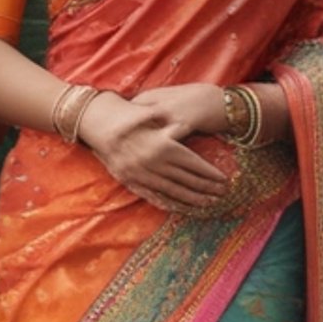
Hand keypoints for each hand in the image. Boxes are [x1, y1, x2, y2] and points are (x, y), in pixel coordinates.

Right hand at [79, 91, 227, 210]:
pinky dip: (169, 203)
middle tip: (222, 194)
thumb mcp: (148, 113)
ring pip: (173, 191)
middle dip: (206, 188)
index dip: (210, 173)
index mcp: (162, 146)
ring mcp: (143, 175)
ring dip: (192, 199)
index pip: (193, 164)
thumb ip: (165, 121)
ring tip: (208, 203)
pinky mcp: (132, 182)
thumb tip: (184, 126)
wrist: (98, 126)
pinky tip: (180, 208)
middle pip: (187, 179)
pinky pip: (154, 196)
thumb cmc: (125, 116)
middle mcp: (154, 163)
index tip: (224, 180)